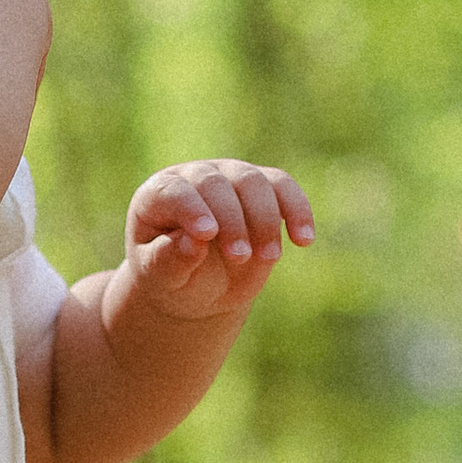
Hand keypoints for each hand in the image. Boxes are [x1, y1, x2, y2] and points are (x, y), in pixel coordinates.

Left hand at [122, 161, 312, 321]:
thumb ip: (169, 262)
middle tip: (240, 258)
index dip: (191, 209)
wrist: (201, 286)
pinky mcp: (262, 187)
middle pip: (216, 184)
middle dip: (232, 220)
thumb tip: (192, 243)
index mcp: (158, 195)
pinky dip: (297, 211)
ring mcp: (229, 177)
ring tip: (269, 257)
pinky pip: (283, 188)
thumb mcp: (163, 280)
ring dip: (265, 219)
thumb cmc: (174, 280)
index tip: (207, 235)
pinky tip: (303, 239)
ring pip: (253, 182)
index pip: (173, 192)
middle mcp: (194, 177)